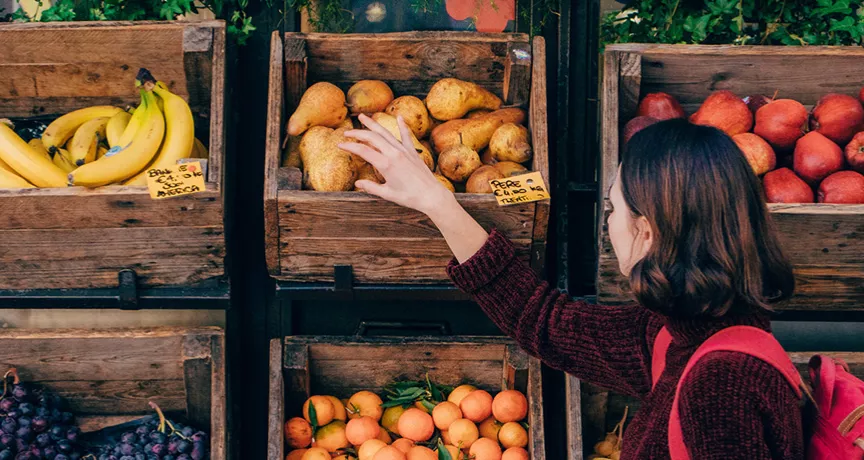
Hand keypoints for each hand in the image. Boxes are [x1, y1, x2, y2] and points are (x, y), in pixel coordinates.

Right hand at [339, 114, 454, 215]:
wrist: (432, 196)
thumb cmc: (410, 197)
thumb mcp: (388, 194)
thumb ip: (371, 187)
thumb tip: (357, 183)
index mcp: (386, 165)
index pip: (363, 151)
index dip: (350, 146)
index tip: (339, 144)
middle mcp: (394, 154)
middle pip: (372, 137)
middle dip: (358, 133)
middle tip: (346, 132)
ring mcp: (404, 151)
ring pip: (386, 133)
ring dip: (374, 124)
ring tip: (364, 117)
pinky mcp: (413, 152)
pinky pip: (406, 136)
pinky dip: (402, 126)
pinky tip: (398, 117)